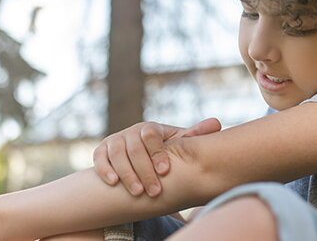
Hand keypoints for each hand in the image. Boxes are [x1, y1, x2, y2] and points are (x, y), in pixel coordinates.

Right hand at [93, 118, 221, 196]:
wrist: (139, 153)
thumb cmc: (164, 150)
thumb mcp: (178, 142)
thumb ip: (194, 135)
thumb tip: (217, 124)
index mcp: (151, 128)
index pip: (151, 134)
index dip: (158, 152)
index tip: (165, 171)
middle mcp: (131, 132)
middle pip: (134, 148)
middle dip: (144, 171)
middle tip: (154, 191)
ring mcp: (115, 140)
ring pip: (117, 154)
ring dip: (126, 173)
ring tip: (138, 192)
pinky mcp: (102, 151)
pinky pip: (99, 158)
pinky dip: (104, 169)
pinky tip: (113, 182)